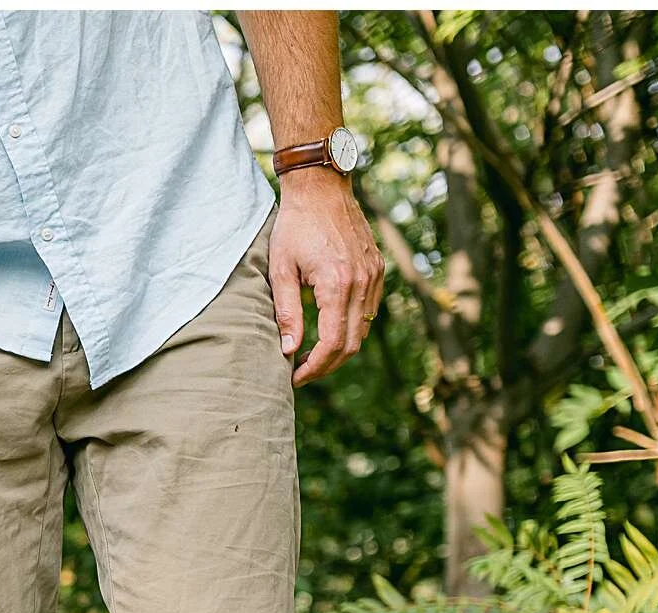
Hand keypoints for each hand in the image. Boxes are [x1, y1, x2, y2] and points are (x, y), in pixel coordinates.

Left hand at [269, 168, 384, 386]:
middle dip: (327, 364)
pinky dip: (352, 325)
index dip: (315, 368)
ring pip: (364, 328)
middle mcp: (362, 281)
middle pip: (352, 342)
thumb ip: (286, 313)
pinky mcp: (377, 267)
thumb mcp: (280, 271)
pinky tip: (329, 327)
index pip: (333, 343)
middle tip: (302, 372)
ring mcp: (374, 274)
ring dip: (341, 347)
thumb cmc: (294, 227)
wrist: (321, 189)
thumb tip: (289, 351)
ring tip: (312, 354)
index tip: (295, 378)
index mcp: (337, 284)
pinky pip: (369, 308)